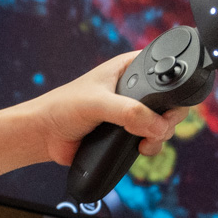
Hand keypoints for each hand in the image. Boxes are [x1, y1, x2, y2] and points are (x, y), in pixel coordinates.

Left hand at [23, 52, 189, 165]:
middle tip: (158, 127)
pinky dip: (152, 145)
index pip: (165, 69)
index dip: (173, 85)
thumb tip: (157, 126)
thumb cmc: (63, 108)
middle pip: (170, 100)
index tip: (166, 105)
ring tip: (146, 141)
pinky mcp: (128, 133)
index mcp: (129, 68)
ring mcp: (132, 112)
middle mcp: (134, 89)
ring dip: (161, 134)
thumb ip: (129, 112)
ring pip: (164, 122)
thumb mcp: (98, 103)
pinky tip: (141, 148)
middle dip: (169, 117)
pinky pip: (152, 139)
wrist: (44, 136)